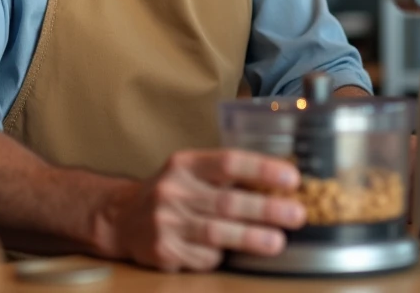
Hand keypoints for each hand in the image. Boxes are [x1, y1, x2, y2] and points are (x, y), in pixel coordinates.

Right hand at [105, 149, 307, 271]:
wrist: (122, 219)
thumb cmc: (172, 193)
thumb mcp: (191, 172)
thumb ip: (225, 176)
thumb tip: (281, 184)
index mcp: (185, 164)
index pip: (229, 162)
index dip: (262, 169)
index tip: (292, 178)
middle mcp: (173, 190)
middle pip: (227, 201)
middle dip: (266, 209)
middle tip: (297, 215)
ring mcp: (166, 222)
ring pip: (216, 233)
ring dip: (251, 238)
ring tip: (277, 242)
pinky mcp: (163, 251)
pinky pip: (202, 257)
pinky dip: (221, 257)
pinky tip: (231, 255)